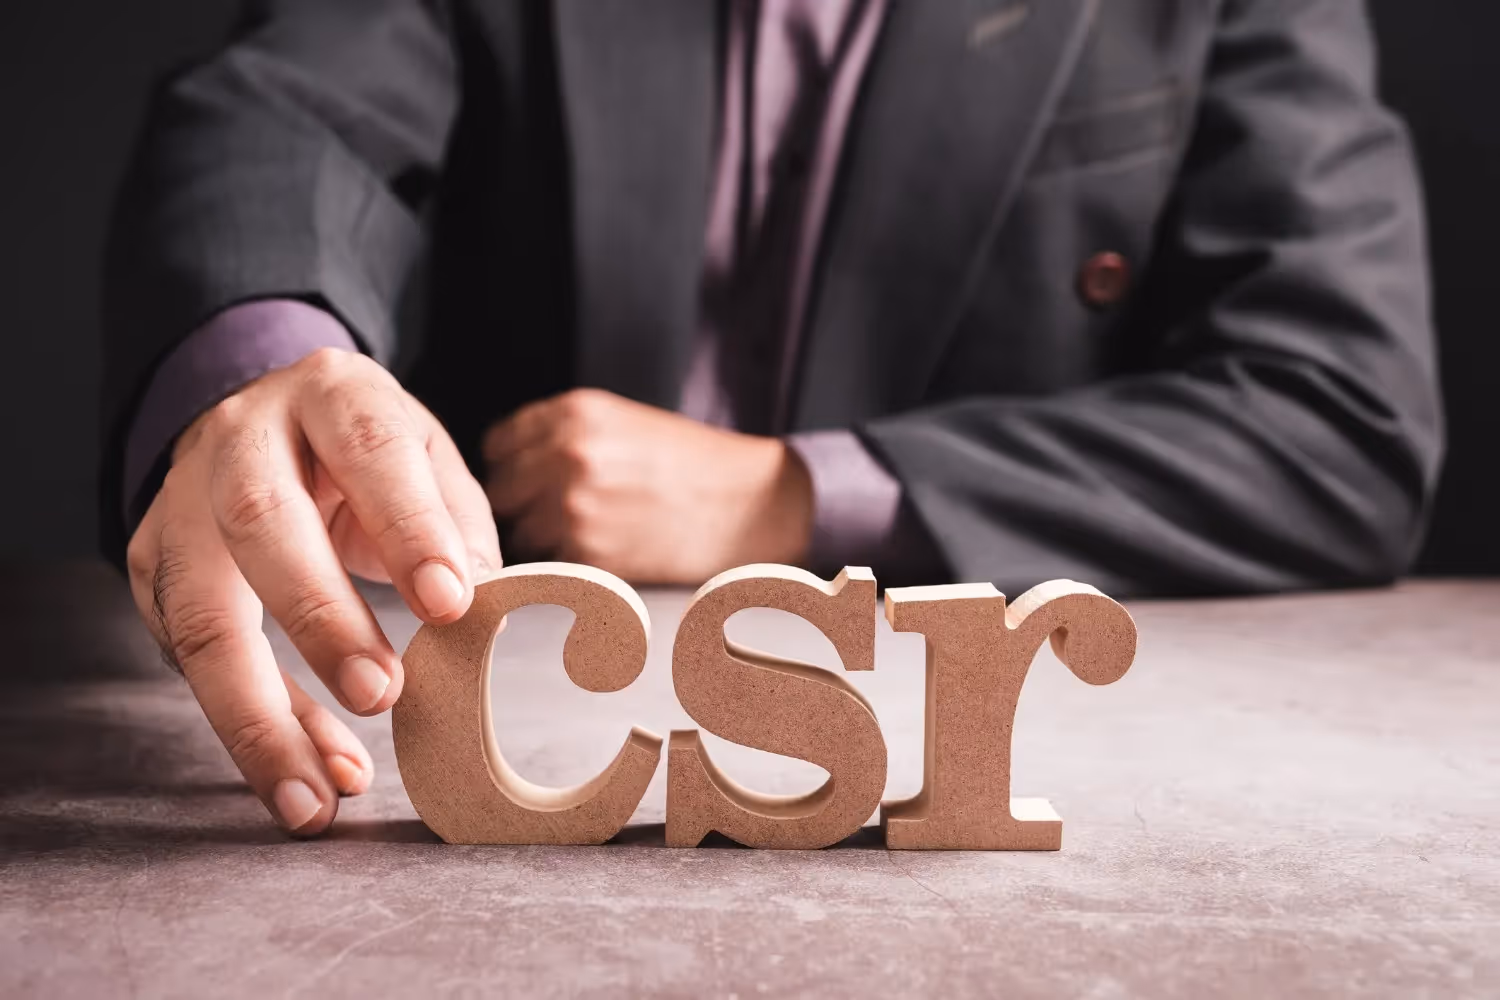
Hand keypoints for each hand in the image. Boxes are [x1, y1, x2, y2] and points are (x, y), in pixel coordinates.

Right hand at [126, 348, 501, 835]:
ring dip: (261, 716)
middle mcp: (242, 439)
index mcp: (331, 395)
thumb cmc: (366, 453)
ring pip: (200, 614)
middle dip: (319, 619)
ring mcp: (179, 503)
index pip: (370, 451)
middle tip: (381, 696)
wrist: (263, 415)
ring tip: (321, 794)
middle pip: (260, 523)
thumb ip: (456, 528)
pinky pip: (193, 663)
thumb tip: (479, 612)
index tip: (451, 604)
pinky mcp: (151, 568)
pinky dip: (259, 726)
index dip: (410, 526)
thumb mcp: (427, 460)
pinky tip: (308, 776)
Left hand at [483, 389, 811, 584]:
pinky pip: (552, 565)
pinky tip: (610, 551)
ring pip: (521, 534)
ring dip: (545, 540)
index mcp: (574, 413)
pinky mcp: (589, 554)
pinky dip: (572, 565)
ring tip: (593, 533)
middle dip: (522, 506)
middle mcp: (566, 455)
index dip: (512, 466)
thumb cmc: (692, 464)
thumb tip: (510, 465)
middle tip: (559, 514)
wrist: (749, 504)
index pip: (498, 445)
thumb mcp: (623, 422)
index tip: (531, 480)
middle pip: (500, 492)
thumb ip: (562, 435)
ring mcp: (574, 507)